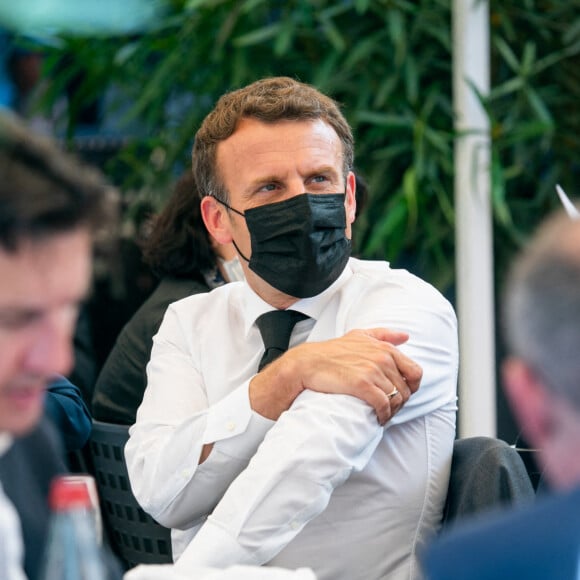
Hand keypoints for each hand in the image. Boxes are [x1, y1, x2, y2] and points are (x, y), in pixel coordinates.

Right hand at [250, 328, 421, 424]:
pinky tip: (378, 419)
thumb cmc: (331, 352)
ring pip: (396, 399)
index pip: (415, 372)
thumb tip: (406, 336)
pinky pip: (384, 405)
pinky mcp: (362, 385)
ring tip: (382, 415)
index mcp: (384, 348)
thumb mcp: (358, 335)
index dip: (411, 387)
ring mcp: (373, 371)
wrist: (306, 364)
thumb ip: (383, 335)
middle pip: (406, 389)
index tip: (400, 394)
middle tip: (389, 409)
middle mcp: (382, 358)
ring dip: (392, 411)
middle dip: (400, 402)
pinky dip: (384, 416)